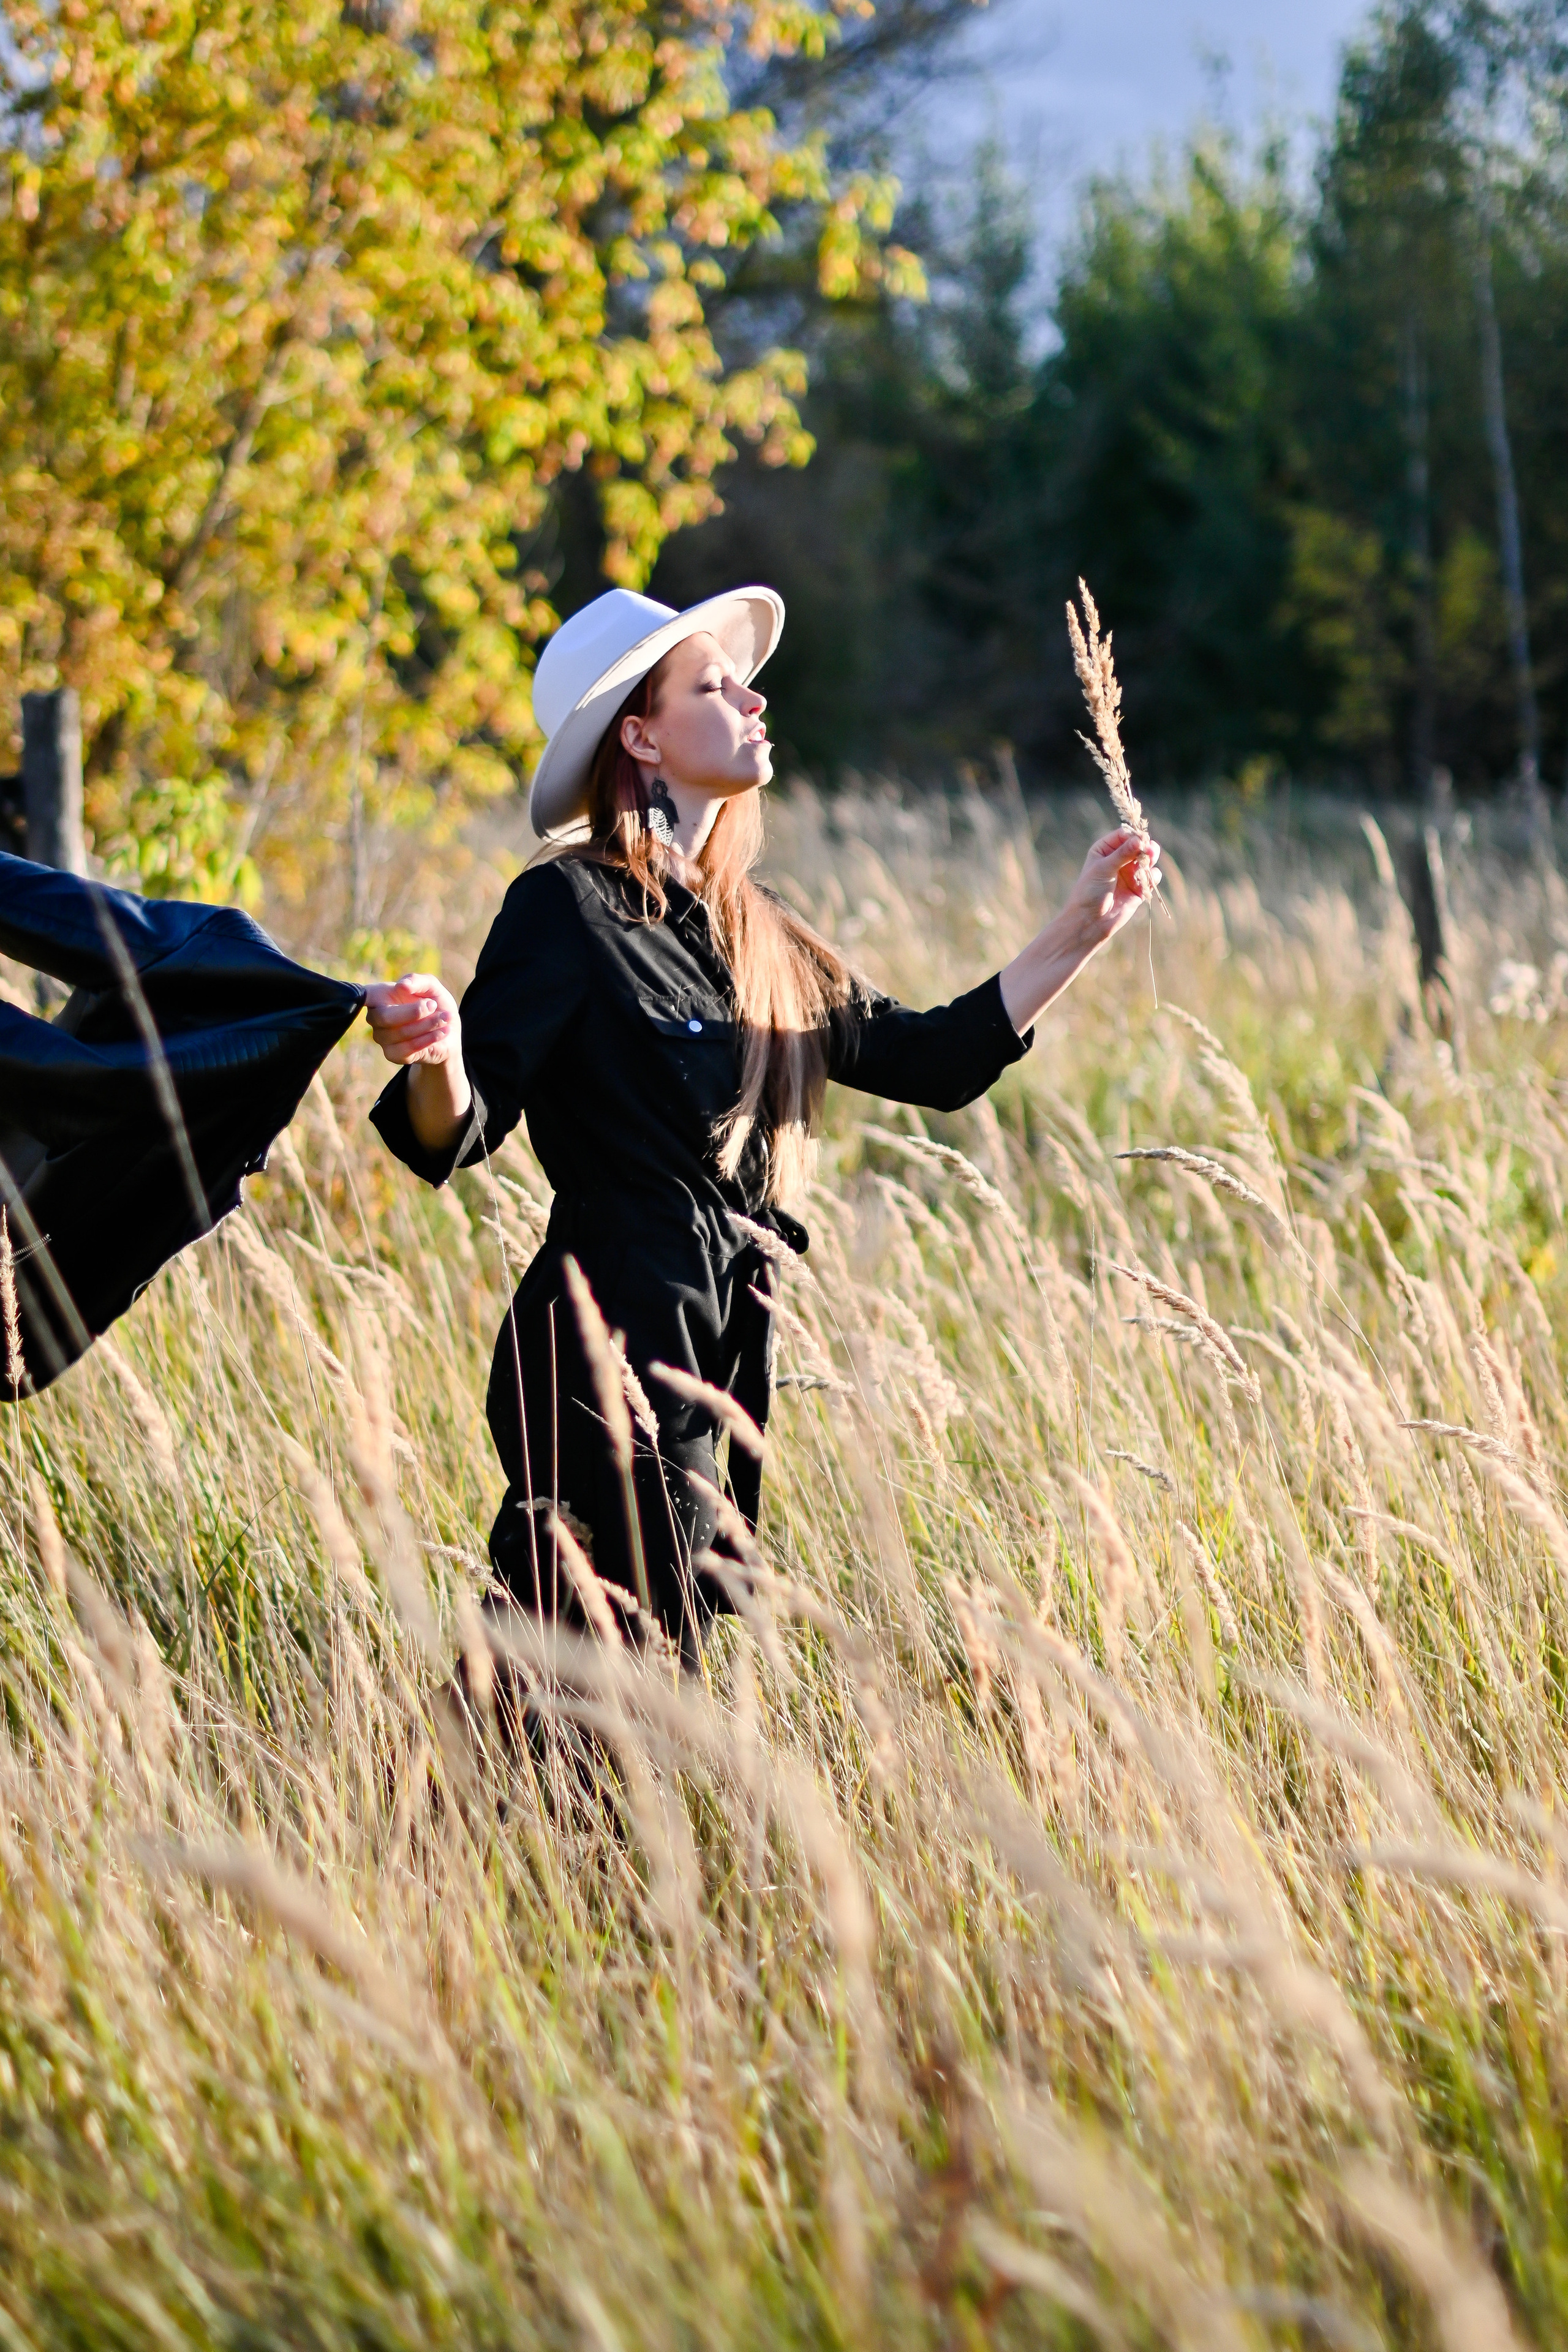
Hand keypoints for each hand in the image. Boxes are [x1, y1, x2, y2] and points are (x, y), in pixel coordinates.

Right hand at [364, 973, 461, 1068]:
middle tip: (434, 1005)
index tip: (380, 994)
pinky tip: (442, 1032)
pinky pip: (408, 1048)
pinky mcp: (392, 1054)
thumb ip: (418, 981)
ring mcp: (381, 1037)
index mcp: (379, 996)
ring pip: (400, 1033)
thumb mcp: (432, 987)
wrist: (448, 1031)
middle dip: (414, 1012)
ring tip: (445, 1018)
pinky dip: (429, 1039)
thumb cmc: (435, 1004)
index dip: (362, 995)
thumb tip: (402, 986)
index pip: (363, 995)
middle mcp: (375, 1017)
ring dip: (427, 1025)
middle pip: (385, 1016)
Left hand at [1063, 826, 1161, 948]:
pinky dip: (1152, 877)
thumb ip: (1123, 853)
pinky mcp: (1138, 888)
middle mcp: (1118, 859)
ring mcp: (1129, 873)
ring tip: (1149, 861)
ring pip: (1147, 860)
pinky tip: (1147, 880)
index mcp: (1105, 849)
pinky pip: (1152, 877)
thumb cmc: (1089, 891)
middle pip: (1138, 846)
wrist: (1089, 921)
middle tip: (1149, 850)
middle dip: (1145, 846)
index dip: (1134, 836)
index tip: (1141, 839)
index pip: (1124, 835)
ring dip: (1150, 859)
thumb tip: (1140, 839)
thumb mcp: (1104, 868)